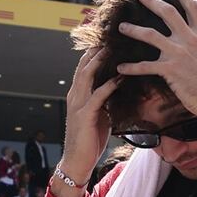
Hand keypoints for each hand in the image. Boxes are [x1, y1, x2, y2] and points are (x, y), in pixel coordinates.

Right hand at [59, 47, 121, 185]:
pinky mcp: (85, 116)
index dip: (94, 52)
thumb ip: (106, 101)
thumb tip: (120, 88)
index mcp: (78, 94)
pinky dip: (109, 86)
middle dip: (95, 49)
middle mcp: (75, 95)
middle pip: (84, 65)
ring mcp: (78, 104)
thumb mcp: (100, 116)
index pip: (84, 67)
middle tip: (110, 34)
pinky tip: (120, 78)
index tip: (108, 39)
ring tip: (112, 48)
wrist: (77, 162)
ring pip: (87, 76)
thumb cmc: (90, 140)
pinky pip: (98, 96)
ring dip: (100, 61)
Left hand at [116, 0, 196, 130]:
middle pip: (167, 12)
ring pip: (150, 35)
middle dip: (152, 1)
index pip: (193, 6)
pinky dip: (131, 67)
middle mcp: (190, 39)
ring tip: (122, 27)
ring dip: (134, 30)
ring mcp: (178, 53)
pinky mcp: (169, 70)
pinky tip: (120, 68)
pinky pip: (145, 66)